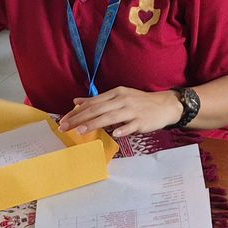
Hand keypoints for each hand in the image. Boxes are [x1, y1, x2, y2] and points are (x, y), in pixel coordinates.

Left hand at [58, 88, 182, 137]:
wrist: (164, 105)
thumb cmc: (138, 102)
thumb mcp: (118, 97)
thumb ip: (97, 100)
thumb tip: (76, 101)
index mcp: (115, 93)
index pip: (92, 103)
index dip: (77, 112)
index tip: (63, 120)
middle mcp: (122, 100)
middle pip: (97, 109)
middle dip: (79, 119)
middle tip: (65, 127)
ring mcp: (132, 110)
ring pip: (110, 117)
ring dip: (94, 124)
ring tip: (81, 131)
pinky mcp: (141, 121)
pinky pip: (130, 125)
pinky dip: (122, 129)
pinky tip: (114, 133)